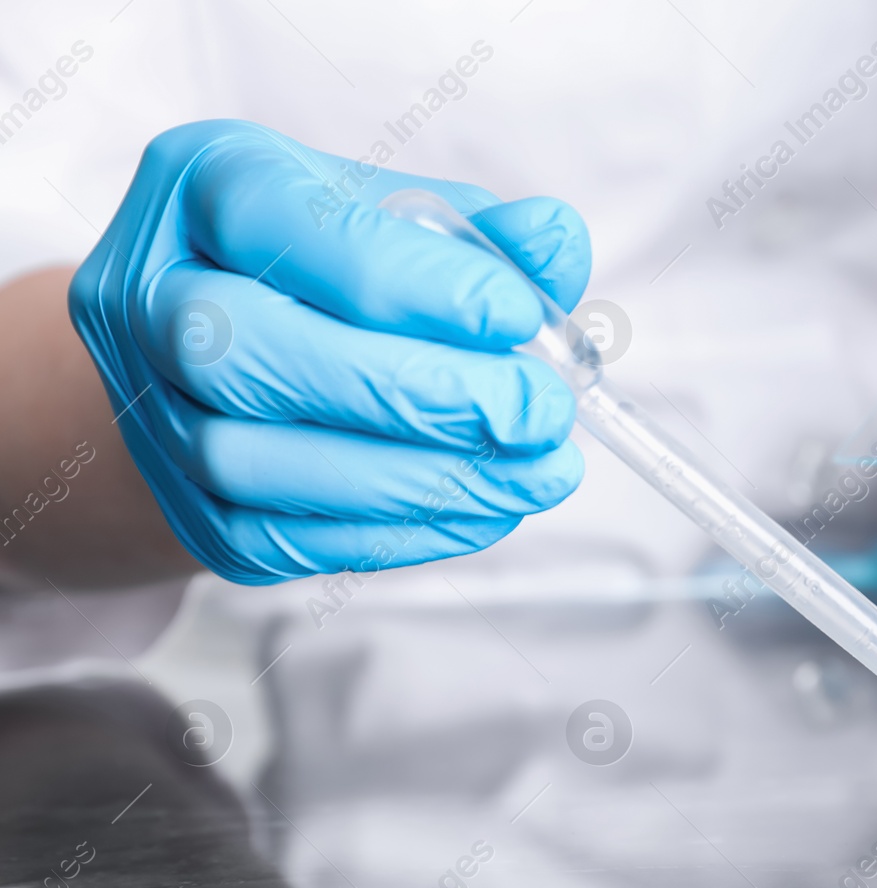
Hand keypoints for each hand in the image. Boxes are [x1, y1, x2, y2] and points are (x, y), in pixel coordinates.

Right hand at [70, 120, 589, 584]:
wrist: (249, 362)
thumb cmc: (340, 272)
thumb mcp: (410, 220)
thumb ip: (486, 234)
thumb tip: (553, 241)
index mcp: (203, 187)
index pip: (280, 224)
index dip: (406, 279)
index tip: (519, 317)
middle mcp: (148, 297)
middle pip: (249, 351)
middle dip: (416, 392)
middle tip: (540, 412)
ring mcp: (153, 413)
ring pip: (258, 462)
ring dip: (421, 478)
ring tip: (540, 472)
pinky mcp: (191, 510)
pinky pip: (286, 537)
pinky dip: (404, 530)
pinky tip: (491, 506)